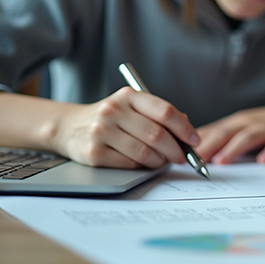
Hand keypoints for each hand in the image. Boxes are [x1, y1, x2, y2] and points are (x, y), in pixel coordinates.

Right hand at [53, 87, 199, 168]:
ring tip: (164, 161)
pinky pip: (130, 164)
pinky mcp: (94, 153)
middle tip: (183, 157)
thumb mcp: (132, 107)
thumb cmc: (111, 118)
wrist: (70, 127)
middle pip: (157, 134)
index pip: (165, 111)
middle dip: (176, 150)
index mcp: (128, 96)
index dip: (184, 128)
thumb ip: (158, 114)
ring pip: (145, 152)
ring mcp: (101, 132)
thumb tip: (188, 131)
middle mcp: (113, 110)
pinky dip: (143, 167)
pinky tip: (146, 164)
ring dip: (160, 160)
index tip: (194, 140)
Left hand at [195, 102, 264, 163]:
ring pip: (248, 137)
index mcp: (236, 124)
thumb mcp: (244, 129)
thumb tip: (191, 151)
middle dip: (208, 145)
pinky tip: (264, 161)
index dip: (194, 142)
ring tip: (221, 161)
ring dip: (234, 149)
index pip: (211, 131)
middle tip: (193, 160)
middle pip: (226, 133)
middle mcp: (250, 124)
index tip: (177, 155)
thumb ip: (222, 138)